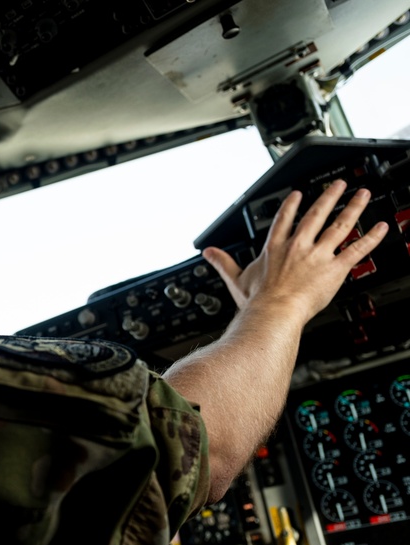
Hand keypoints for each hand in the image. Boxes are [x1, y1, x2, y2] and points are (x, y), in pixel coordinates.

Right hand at [202, 179, 387, 324]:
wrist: (273, 313)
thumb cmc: (256, 301)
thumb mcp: (236, 279)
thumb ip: (223, 263)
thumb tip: (208, 253)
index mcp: (275, 247)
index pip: (285, 219)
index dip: (292, 204)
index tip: (298, 194)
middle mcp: (298, 246)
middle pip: (317, 215)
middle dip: (329, 197)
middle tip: (339, 185)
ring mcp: (318, 255)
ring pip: (340, 226)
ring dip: (354, 208)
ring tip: (362, 195)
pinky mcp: (334, 269)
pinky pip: (357, 250)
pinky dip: (371, 238)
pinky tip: (381, 228)